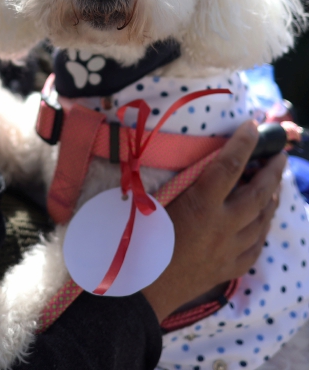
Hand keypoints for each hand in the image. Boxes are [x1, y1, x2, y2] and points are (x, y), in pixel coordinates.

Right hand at [142, 120, 285, 322]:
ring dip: (271, 199)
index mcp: (201, 205)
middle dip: (271, 170)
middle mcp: (222, 226)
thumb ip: (177, 180)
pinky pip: (256, 246)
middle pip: (257, 193)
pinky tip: (262, 221)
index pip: (230, 165)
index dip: (243, 142)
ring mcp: (229, 249)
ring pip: (262, 220)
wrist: (140, 291)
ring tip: (275, 185)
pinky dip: (262, 229)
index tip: (253, 125)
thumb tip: (193, 160)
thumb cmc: (138, 241)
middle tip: (279, 154)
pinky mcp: (228, 268)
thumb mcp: (153, 202)